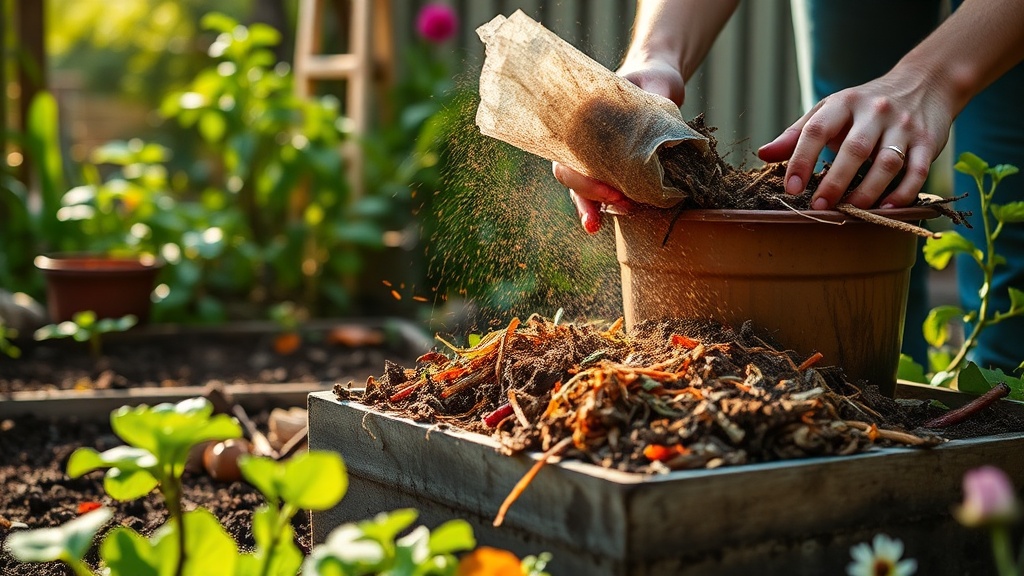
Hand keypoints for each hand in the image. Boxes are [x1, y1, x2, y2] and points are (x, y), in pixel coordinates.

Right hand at [553, 60, 684, 233]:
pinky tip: (608, 221)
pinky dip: (604, 207)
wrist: (657, 81)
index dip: (582, 177)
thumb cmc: (650, 80)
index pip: (568, 154)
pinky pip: (602, 191)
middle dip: (587, 196)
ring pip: (581, 188)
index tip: (607, 187)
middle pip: (571, 176)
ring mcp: (596, 157)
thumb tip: (664, 115)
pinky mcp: (613, 169)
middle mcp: (584, 141)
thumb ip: (657, 96)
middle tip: (618, 204)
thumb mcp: (654, 84)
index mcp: (584, 120)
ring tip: (596, 226)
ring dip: (590, 208)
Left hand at [757, 68, 954, 209]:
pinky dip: (904, 193)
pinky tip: (888, 209)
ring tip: (852, 211)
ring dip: (869, 190)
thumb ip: (797, 134)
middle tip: (819, 206)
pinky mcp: (928, 142)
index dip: (801, 159)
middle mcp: (874, 112)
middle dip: (835, 181)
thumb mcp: (829, 111)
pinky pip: (917, 170)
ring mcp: (904, 126)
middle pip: (854, 149)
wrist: (925, 83)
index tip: (790, 188)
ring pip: (887, 162)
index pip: (816, 130)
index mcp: (843, 103)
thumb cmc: (863, 106)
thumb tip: (763, 154)